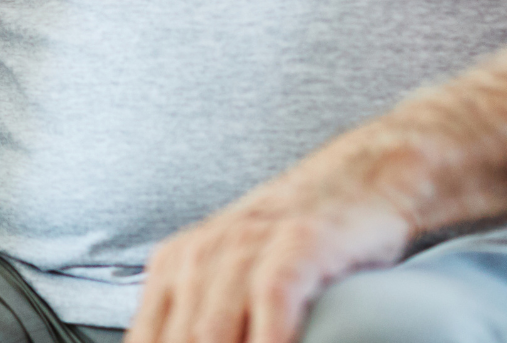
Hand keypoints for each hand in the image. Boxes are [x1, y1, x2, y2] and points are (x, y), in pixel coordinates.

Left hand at [123, 142, 412, 342]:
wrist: (361, 180)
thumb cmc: (293, 241)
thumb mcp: (229, 274)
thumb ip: (197, 319)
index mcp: (173, 266)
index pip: (145, 341)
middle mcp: (200, 254)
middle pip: (181, 342)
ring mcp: (247, 245)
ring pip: (213, 331)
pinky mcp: (297, 243)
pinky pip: (271, 299)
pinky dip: (271, 339)